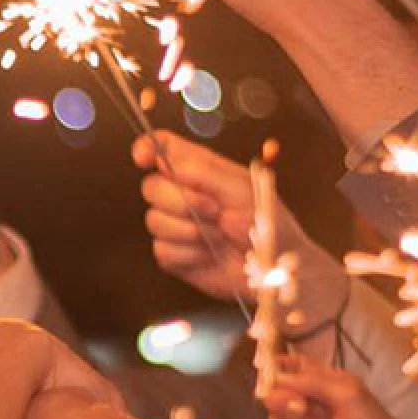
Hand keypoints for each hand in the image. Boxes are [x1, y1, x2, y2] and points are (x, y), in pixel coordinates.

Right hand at [131, 131, 345, 323]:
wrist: (274, 270)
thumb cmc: (269, 224)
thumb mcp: (244, 190)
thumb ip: (206, 173)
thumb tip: (170, 166)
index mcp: (201, 170)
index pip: (164, 148)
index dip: (147, 148)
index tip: (143, 158)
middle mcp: (183, 195)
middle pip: (151, 186)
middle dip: (179, 200)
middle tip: (214, 211)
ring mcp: (176, 226)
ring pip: (153, 220)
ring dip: (189, 230)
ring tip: (218, 236)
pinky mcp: (174, 255)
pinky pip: (162, 249)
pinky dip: (189, 253)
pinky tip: (210, 255)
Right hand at [262, 356, 417, 418]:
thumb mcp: (349, 394)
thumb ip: (312, 381)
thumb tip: (276, 378)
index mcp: (324, 387)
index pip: (293, 369)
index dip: (278, 367)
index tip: (267, 369)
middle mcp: (310, 408)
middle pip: (275, 397)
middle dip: (286, 402)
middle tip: (303, 409)